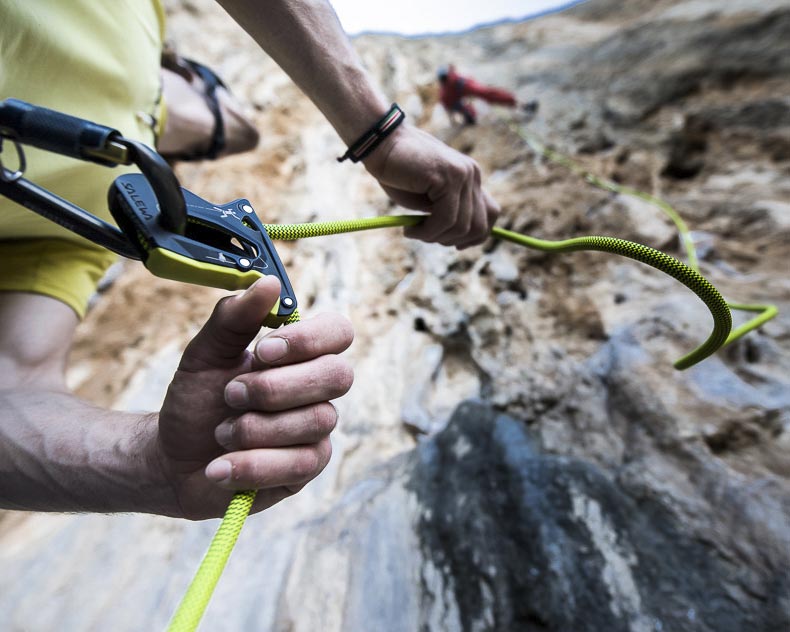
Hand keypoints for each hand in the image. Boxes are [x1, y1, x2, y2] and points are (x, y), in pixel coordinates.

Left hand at [156, 276, 353, 519]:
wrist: (173, 458)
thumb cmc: (197, 400)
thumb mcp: (206, 353)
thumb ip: (234, 317)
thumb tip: (269, 283)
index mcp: (301, 355)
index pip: (339, 332)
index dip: (309, 339)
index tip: (263, 349)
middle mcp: (317, 390)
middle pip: (337, 376)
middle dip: (277, 386)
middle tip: (231, 394)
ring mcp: (316, 432)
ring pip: (315, 422)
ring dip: (255, 428)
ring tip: (220, 433)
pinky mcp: (305, 471)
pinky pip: (297, 465)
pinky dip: (250, 465)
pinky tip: (218, 468)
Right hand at [362, 125, 499, 248]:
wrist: (379, 144)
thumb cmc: (398, 173)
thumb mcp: (429, 198)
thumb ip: (447, 211)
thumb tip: (462, 239)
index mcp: (471, 177)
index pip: (491, 214)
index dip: (477, 236)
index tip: (455, 245)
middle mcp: (472, 174)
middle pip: (479, 226)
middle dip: (452, 240)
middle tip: (426, 236)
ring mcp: (462, 174)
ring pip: (461, 226)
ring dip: (435, 237)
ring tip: (413, 231)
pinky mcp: (448, 178)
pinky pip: (446, 219)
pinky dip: (426, 232)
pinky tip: (409, 229)